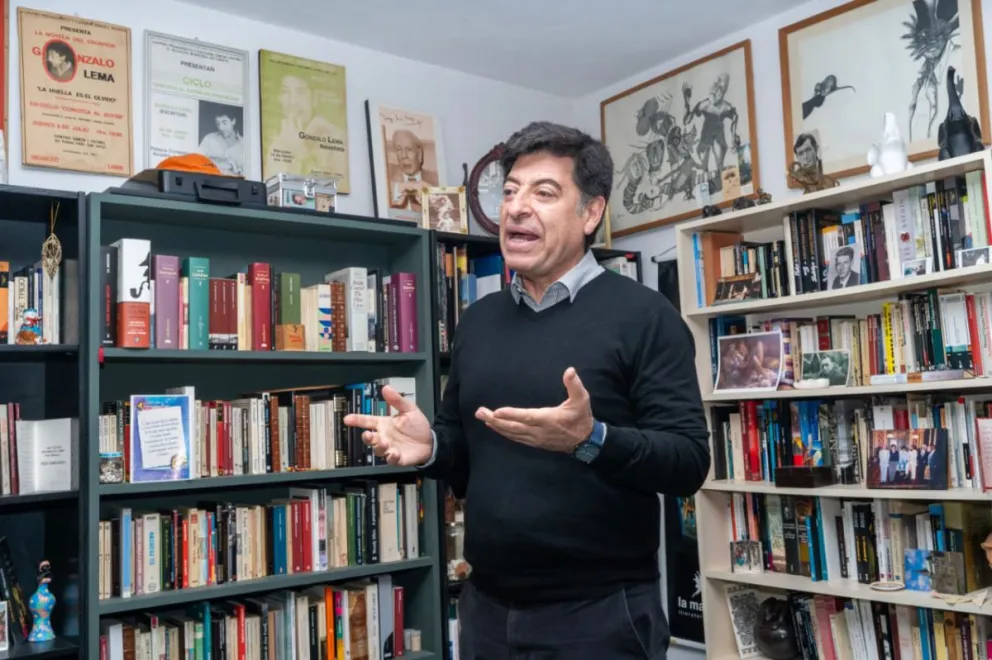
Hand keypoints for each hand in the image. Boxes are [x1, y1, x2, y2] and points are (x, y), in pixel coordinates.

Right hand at [342, 386, 433, 465]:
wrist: (430, 441)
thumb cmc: (417, 426)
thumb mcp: (409, 409)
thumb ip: (397, 400)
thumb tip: (386, 388)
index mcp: (384, 424)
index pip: (367, 421)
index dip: (357, 420)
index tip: (347, 419)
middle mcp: (384, 437)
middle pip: (369, 438)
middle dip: (366, 437)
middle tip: (368, 434)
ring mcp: (389, 448)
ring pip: (378, 450)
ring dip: (379, 447)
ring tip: (384, 442)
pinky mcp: (397, 459)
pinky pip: (391, 460)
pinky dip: (391, 457)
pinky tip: (394, 453)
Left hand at [475, 367, 594, 452]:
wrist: (585, 441)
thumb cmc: (581, 417)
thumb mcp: (582, 399)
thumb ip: (574, 385)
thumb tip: (570, 371)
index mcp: (548, 419)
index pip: (526, 417)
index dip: (511, 414)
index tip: (496, 411)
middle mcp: (539, 431)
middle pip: (513, 427)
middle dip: (495, 420)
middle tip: (479, 413)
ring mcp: (536, 438)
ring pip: (512, 434)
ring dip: (496, 426)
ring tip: (482, 418)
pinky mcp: (535, 443)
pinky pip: (516, 438)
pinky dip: (504, 433)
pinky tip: (495, 427)